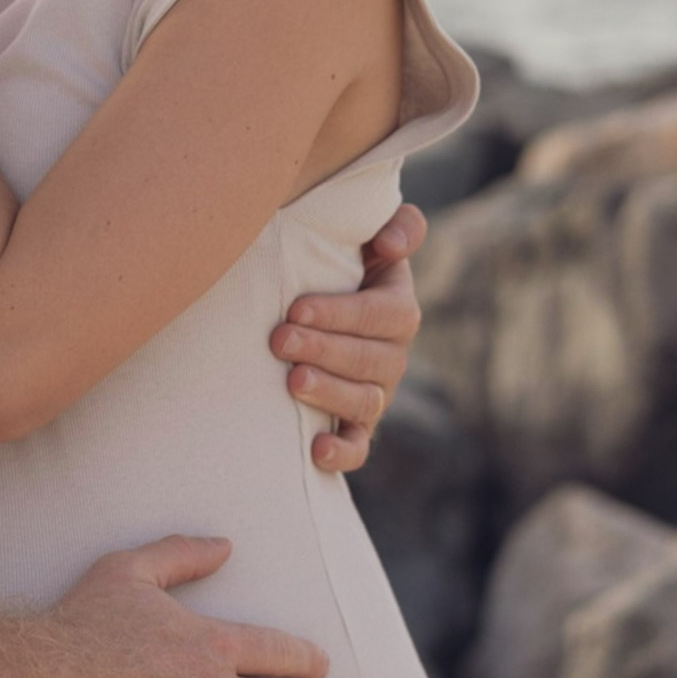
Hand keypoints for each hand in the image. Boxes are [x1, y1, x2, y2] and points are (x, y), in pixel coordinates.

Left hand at [269, 204, 425, 477]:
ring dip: (329, 393)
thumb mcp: (366, 238)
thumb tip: (390, 243)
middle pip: (371, 358)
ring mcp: (377, 393)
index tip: (296, 307)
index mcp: (396, 307)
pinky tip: (316, 449)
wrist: (312, 310)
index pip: (383, 313)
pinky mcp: (357, 426)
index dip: (342, 313)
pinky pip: (358, 446)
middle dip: (324, 349)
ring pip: (365, 401)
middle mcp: (393, 354)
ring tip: (292, 382)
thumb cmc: (335, 265)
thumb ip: (397, 226)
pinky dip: (341, 451)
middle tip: (279, 339)